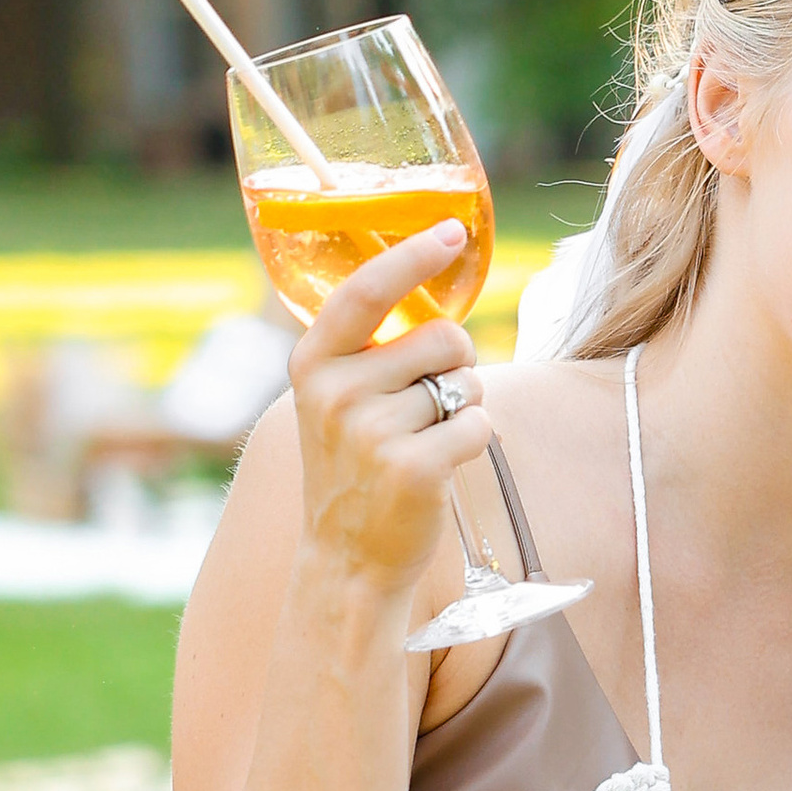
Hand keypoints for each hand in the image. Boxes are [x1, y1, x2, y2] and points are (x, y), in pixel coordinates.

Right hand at [285, 223, 490, 618]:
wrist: (346, 559)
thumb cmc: (357, 467)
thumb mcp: (339, 398)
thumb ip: (370, 348)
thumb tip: (430, 277)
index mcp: (313, 363)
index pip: (366, 290)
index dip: (412, 255)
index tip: (452, 231)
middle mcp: (335, 392)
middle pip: (444, 335)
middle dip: (456, 362)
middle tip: (426, 405)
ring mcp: (371, 433)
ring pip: (467, 380)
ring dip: (464, 405)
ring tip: (424, 440)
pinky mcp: (414, 468)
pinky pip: (479, 423)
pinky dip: (474, 441)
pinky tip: (439, 466)